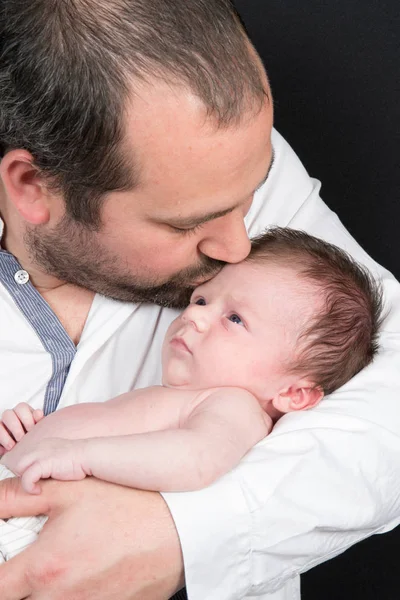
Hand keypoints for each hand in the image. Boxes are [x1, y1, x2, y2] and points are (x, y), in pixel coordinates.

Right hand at [0, 404, 42, 453]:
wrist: (27, 450)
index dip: (26, 418)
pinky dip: (1, 443)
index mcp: (23, 412)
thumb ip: (39, 420)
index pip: (22, 407)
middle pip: (8, 414)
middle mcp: (11, 416)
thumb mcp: (39, 428)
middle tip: (21, 437)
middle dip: (15, 427)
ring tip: (13, 446)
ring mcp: (3, 425)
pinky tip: (6, 450)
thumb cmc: (34, 436)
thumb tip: (38, 413)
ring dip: (6, 436)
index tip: (31, 429)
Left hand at [0, 476, 183, 598]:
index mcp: (45, 569)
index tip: (4, 563)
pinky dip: (79, 593)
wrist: (180, 527)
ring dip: (49, 591)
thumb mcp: (67, 490)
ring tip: (67, 562)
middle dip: (21, 585)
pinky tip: (91, 571)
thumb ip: (16, 497)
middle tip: (34, 560)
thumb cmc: (127, 505)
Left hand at [2, 438, 86, 494]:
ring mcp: (42, 454)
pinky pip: (27, 477)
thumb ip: (54, 462)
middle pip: (20, 461)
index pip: (27, 457)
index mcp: (46, 444)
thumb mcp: (64, 457)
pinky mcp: (44, 463)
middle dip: (24, 474)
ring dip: (25, 480)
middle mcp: (41, 447)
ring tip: (35, 488)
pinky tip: (37, 491)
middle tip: (35, 485)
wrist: (92, 456)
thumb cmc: (83, 461)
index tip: (37, 480)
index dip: (29, 470)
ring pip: (20, 467)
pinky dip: (29, 486)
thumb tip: (50, 474)